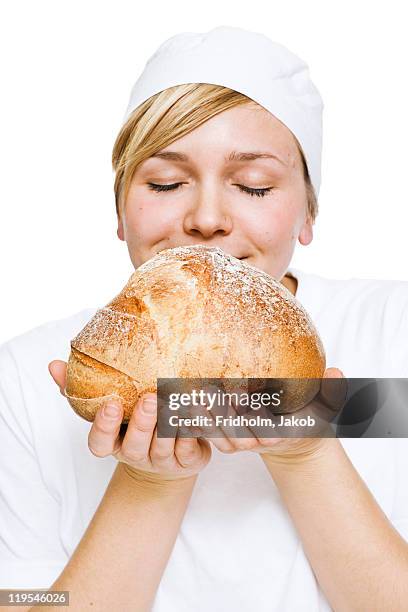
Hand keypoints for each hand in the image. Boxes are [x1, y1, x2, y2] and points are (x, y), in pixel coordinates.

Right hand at [48, 360, 210, 481]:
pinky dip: (194, 429)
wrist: (170, 455)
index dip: (105, 426)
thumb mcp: (107, 408)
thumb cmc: (132, 423)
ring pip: (164, 446)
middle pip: (135, 445)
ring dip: (170, 424)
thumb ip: (78, 389)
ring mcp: (162, 461)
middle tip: (148, 398)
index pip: (100, 443)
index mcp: (114, 443)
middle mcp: (136, 455)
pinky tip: (197, 409)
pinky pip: (190, 447)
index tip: (111, 403)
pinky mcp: (187, 461)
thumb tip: (54, 366)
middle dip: (142, 423)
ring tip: (176, 400)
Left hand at [185, 368, 345, 461]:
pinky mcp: (225, 440)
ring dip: (202, 419)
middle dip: (221, 416)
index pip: (265, 427)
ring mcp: (239, 442)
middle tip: (207, 393)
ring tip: (188, 397)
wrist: (293, 438)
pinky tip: (179, 404)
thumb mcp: (325, 406)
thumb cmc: (308, 418)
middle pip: (236, 433)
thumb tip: (337, 372)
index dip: (253, 416)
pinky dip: (193, 422)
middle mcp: (256, 440)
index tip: (243, 396)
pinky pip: (207, 435)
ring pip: (218, 435)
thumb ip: (332, 391)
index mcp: (278, 433)